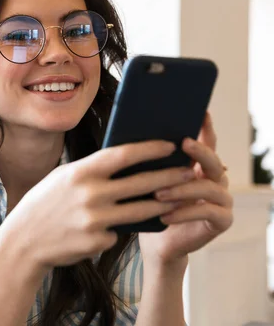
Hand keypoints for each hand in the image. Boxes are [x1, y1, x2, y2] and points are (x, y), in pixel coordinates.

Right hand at [1, 140, 197, 271]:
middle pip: (140, 183)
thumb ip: (91, 171)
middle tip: (188, 172)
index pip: (123, 155)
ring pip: (141, 211)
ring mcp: (95, 220)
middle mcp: (90, 194)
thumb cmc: (44, 204)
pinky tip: (110, 229)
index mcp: (80, 172)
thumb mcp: (62, 178)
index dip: (150, 149)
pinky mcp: (97, 242)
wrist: (23, 241)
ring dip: (162, 205)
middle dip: (169, 176)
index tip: (170, 145)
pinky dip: (119, 229)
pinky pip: (119, 233)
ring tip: (177, 200)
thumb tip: (124, 160)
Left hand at [139, 112, 232, 267]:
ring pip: (208, 187)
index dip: (206, 127)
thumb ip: (150, 162)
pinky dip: (184, 213)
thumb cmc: (149, 208)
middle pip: (212, 160)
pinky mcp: (222, 220)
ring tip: (158, 193)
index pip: (206, 142)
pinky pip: (208, 212)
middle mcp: (215, 180)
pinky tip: (165, 215)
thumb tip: (132, 135)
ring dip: (181, 189)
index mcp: (198, 167)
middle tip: (183, 143)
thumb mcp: (146, 182)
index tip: (201, 111)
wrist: (157, 243)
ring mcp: (222, 200)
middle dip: (198, 151)